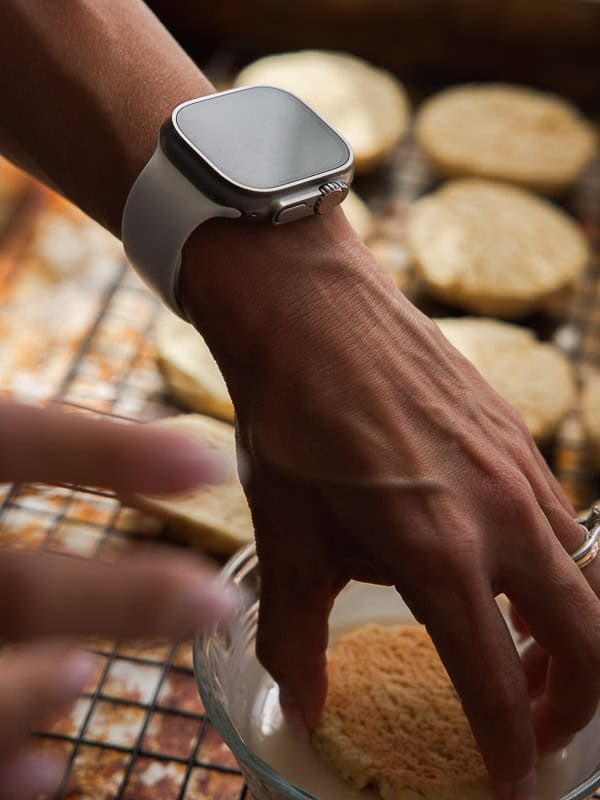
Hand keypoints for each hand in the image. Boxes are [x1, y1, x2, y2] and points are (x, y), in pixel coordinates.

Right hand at [0, 401, 236, 797]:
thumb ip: (15, 441)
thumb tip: (144, 435)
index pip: (8, 441)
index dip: (99, 453)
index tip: (205, 461)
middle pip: (17, 589)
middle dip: (120, 601)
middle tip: (219, 604)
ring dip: (36, 694)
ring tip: (92, 680)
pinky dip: (2, 763)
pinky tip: (49, 773)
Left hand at [181, 212, 590, 799]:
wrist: (308, 308)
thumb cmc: (290, 418)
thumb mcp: (284, 535)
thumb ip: (296, 632)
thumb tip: (304, 703)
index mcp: (440, 551)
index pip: (500, 680)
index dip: (511, 747)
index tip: (512, 787)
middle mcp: (500, 513)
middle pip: (593, 637)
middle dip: (577, 703)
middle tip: (536, 729)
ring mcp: (518, 467)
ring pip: (589, 575)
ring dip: (573, 632)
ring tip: (524, 653)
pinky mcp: (516, 432)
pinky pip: (562, 518)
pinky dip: (555, 567)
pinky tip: (504, 563)